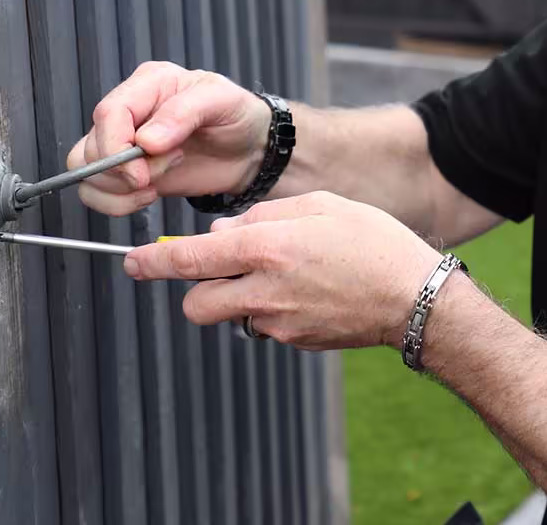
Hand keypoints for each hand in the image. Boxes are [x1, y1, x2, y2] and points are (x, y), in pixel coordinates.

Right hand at [67, 61, 270, 215]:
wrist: (251, 149)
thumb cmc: (238, 116)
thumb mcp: (222, 101)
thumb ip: (184, 113)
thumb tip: (146, 140)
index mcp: (149, 84)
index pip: (109, 113)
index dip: (116, 146)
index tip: (141, 170)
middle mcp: (131, 112)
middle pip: (90, 145)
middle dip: (123, 171)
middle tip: (158, 174)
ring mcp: (126, 143)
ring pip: (84, 170)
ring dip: (118, 189)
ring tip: (157, 182)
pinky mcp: (128, 172)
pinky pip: (96, 192)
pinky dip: (116, 203)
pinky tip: (149, 195)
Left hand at [121, 191, 444, 350]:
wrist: (413, 296)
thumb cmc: (372, 240)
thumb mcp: (321, 204)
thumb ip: (265, 213)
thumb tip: (223, 233)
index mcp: (268, 246)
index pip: (189, 259)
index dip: (153, 261)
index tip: (133, 261)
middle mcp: (264, 289)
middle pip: (195, 302)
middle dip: (195, 287)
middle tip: (219, 268)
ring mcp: (278, 323)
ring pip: (230, 315)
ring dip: (235, 298)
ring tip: (278, 275)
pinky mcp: (295, 342)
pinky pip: (264, 326)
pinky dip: (270, 310)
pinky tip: (306, 292)